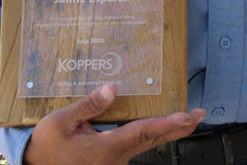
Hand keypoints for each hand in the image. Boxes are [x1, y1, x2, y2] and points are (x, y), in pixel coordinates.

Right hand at [23, 83, 205, 164]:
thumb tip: (112, 88)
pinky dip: (153, 132)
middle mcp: (116, 157)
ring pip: (148, 142)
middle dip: (179, 127)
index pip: (142, 132)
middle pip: (154, 139)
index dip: (166, 124)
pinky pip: (138, 143)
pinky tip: (162, 122)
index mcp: (105, 149)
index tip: (185, 116)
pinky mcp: (114, 159)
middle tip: (199, 114)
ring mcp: (117, 160)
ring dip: (169, 129)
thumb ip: (87, 106)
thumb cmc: (47, 147)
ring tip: (188, 116)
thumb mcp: (58, 123)